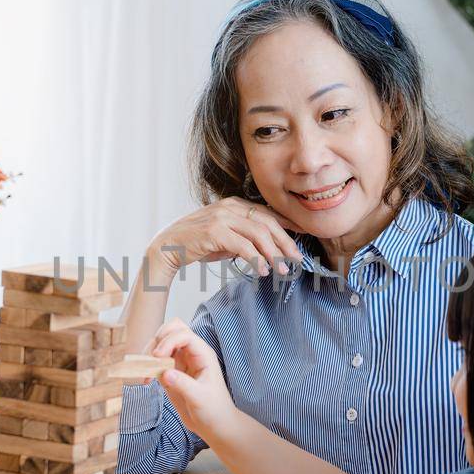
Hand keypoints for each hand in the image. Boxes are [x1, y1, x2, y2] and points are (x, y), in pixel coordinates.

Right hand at [148, 317, 238, 442]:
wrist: (214, 425)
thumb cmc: (214, 410)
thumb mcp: (200, 398)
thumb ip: (183, 385)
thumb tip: (165, 373)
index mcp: (203, 354)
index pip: (184, 335)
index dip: (168, 341)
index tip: (157, 357)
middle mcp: (191, 354)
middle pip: (172, 330)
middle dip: (158, 340)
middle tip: (150, 360)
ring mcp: (180, 362)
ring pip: (162, 342)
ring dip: (150, 352)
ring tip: (144, 371)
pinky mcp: (171, 372)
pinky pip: (156, 361)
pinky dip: (147, 366)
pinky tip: (145, 381)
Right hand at [149, 199, 302, 280]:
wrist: (168, 247)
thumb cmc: (198, 243)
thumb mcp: (225, 236)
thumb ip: (245, 236)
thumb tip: (269, 248)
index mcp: (234, 204)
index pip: (267, 212)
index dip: (288, 222)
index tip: (304, 233)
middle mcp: (229, 206)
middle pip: (267, 222)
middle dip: (285, 241)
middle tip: (296, 258)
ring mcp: (221, 217)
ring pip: (258, 233)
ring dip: (273, 253)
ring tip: (281, 269)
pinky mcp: (214, 232)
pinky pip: (242, 246)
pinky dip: (255, 259)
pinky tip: (262, 270)